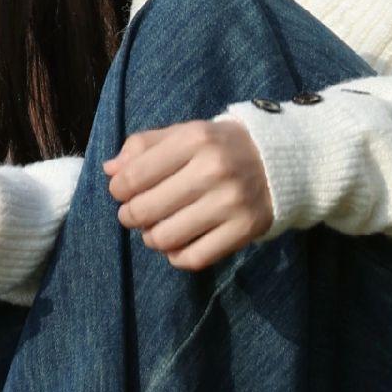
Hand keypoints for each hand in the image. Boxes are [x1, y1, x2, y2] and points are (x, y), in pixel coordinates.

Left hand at [103, 118, 273, 272]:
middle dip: (130, 216)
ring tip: (156, 230)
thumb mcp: (185, 133)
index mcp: (194, 139)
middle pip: (145, 210)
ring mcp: (231, 202)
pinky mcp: (245, 229)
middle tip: (134, 214)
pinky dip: (177, 257)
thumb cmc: (220, 146)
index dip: (118, 190)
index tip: (122, 192)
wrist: (281, 161)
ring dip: (151, 238)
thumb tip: (110, 170)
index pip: (134, 176)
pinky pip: (195, 258)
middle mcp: (213, 170)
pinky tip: (177, 245)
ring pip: (166, 238)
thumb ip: (144, 146)